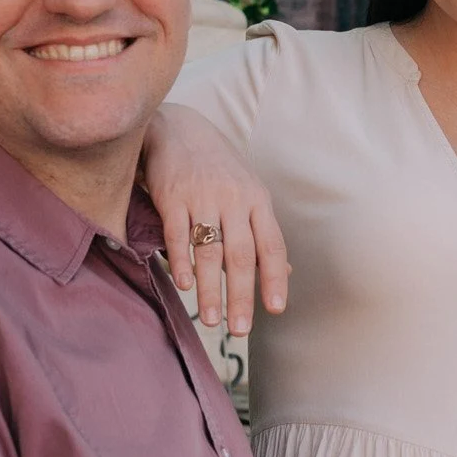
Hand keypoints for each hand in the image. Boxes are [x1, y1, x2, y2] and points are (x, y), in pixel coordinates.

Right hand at [142, 105, 289, 335]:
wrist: (176, 127)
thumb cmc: (217, 167)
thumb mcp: (248, 192)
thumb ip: (262, 231)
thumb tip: (284, 271)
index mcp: (258, 200)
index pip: (271, 245)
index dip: (274, 278)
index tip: (275, 309)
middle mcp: (234, 199)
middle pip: (241, 254)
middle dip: (242, 296)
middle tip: (240, 330)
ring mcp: (202, 196)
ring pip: (209, 250)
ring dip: (210, 289)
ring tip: (213, 319)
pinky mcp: (172, 196)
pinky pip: (178, 234)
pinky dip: (181, 260)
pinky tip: (183, 284)